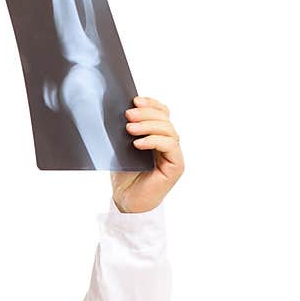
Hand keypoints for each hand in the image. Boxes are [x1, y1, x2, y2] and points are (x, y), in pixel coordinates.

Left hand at [111, 95, 183, 213]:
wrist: (126, 200)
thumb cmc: (125, 175)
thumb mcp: (123, 146)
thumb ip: (130, 129)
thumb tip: (124, 110)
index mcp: (158, 135)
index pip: (162, 112)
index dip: (151, 103)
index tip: (135, 100)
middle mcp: (169, 143)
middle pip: (165, 119)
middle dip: (146, 113)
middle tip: (128, 115)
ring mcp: (174, 155)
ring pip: (168, 130)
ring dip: (148, 126)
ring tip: (129, 129)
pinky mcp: (176, 166)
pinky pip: (170, 145)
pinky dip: (153, 140)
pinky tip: (138, 144)